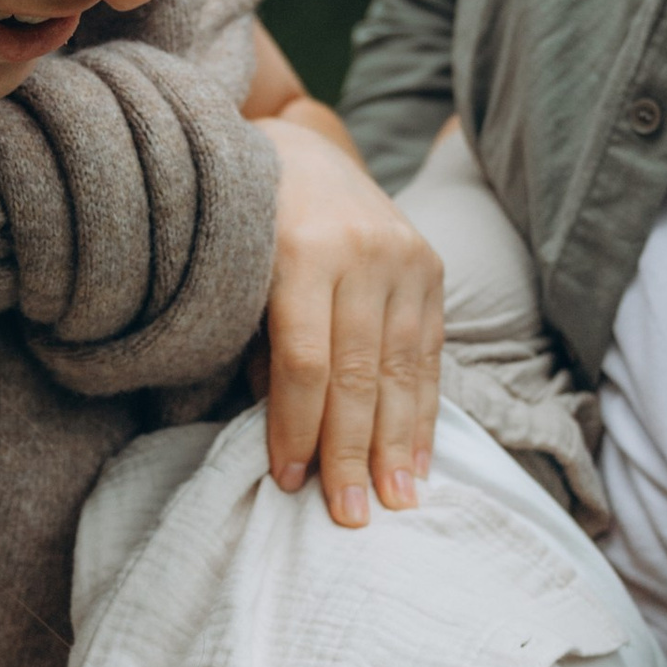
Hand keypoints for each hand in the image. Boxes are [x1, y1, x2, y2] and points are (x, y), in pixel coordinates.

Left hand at [253, 110, 444, 526]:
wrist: (300, 150)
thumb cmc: (246, 228)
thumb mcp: (235, 277)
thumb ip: (256, 349)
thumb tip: (283, 433)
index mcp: (302, 249)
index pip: (305, 361)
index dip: (296, 427)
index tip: (288, 482)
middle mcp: (363, 251)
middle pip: (359, 373)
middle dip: (352, 451)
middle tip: (347, 515)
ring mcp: (405, 257)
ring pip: (402, 368)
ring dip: (397, 443)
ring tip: (393, 501)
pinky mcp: (431, 266)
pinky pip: (429, 353)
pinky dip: (424, 412)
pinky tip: (418, 459)